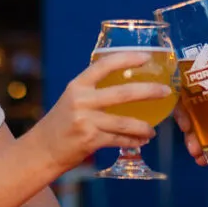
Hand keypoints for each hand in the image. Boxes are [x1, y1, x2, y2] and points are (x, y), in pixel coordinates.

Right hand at [22, 53, 173, 173]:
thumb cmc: (61, 123)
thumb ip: (93, 91)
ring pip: (124, 122)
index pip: (104, 65)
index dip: (127, 58)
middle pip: (122, 93)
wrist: (41, 150)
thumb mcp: (72, 99)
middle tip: (165, 91)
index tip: (146, 56)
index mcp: (77, 85)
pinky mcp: (90, 140)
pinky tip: (141, 141)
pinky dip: (132, 141)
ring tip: (153, 129)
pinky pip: (119, 140)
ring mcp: (86, 121)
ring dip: (143, 126)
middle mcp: (81, 100)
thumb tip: (125, 85)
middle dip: (148, 91)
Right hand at [174, 61, 207, 164]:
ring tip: (195, 150)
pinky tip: (202, 160)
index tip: (179, 100)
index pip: (192, 74)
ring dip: (191, 137)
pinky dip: (205, 151)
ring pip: (196, 124)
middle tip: (187, 129)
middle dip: (182, 116)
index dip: (180, 85)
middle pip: (188, 102)